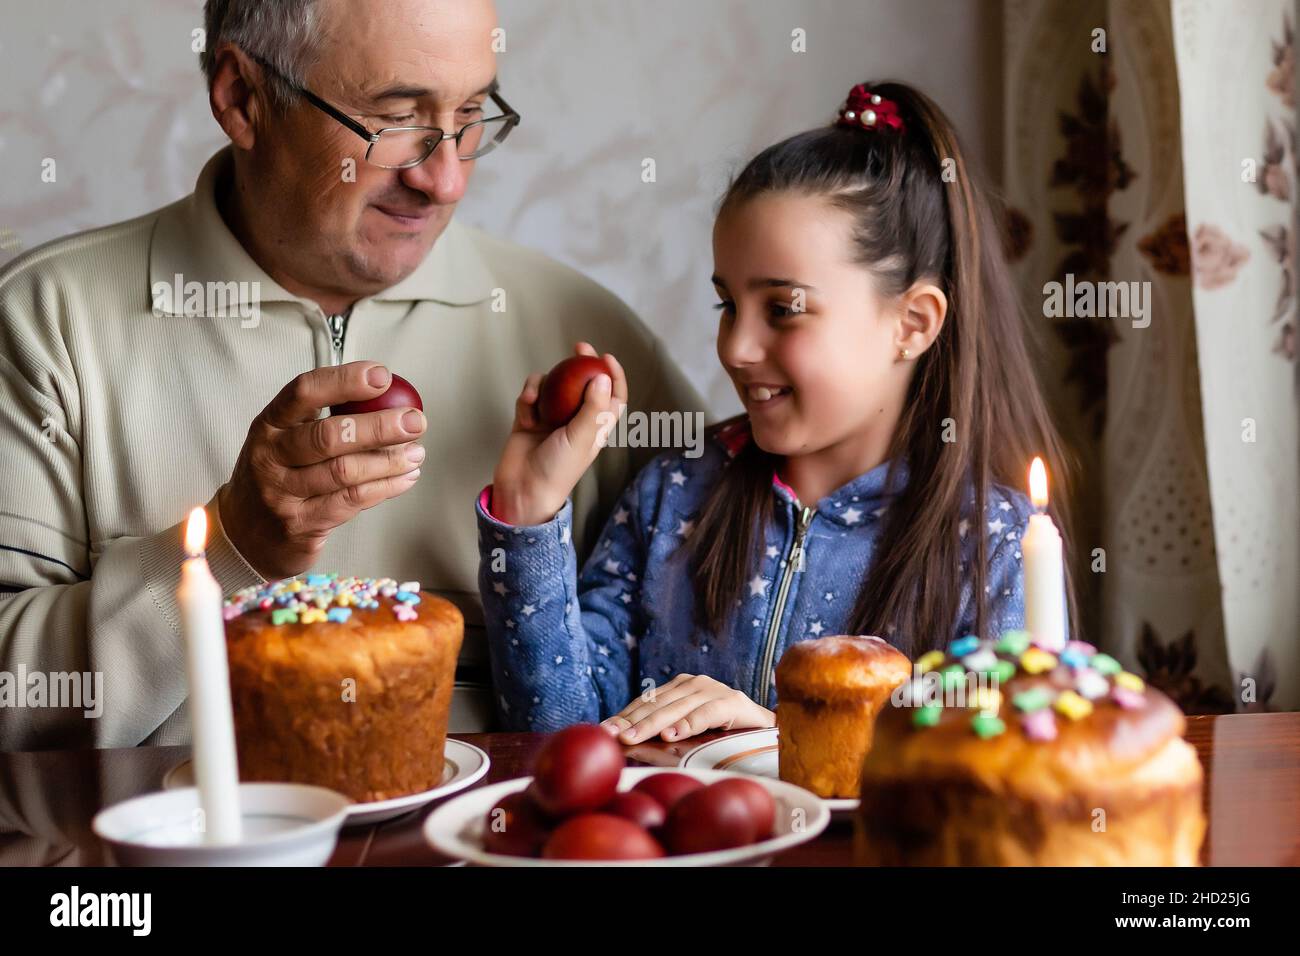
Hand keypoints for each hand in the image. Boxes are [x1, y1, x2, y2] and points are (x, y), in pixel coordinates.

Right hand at [218, 361, 425, 578]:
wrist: (246, 534)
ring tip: (416, 452)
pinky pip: (352, 501)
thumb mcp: (285, 439)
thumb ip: (324, 418)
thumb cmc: (277, 476)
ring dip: (389, 461)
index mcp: (269, 424)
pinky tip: (405, 477)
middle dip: (378, 426)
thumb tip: (385, 395)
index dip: (344, 382)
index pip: (304, 393)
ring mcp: (283, 493)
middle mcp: (271, 456)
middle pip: (328, 436)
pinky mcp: (301, 524)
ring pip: (345, 472)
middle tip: (415, 421)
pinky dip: (385, 487)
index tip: (381, 376)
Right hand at [490, 341, 627, 525]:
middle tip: (579, 347)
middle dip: (580, 365)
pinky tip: (527, 409)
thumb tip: (603, 377)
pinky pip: (530, 396)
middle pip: (582, 384)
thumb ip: (594, 407)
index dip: (614, 376)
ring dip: (545, 385)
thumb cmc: (559, 470)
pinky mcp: (529, 418)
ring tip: (537, 398)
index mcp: (595, 426)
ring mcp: (551, 418)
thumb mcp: (582, 437)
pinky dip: (528, 397)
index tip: (606, 357)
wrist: (524, 489)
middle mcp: (575, 419)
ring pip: (552, 386)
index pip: (612, 397)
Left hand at [599, 674, 775, 743]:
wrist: (768, 731)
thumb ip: (666, 732)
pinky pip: (707, 713)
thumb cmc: (723, 736)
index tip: (604, 729)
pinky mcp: (733, 702)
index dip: (625, 715)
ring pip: (676, 708)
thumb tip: (629, 745)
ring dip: (652, 724)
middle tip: (611, 735)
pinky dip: (688, 724)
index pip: (647, 701)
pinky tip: (672, 735)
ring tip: (633, 737)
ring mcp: (714, 690)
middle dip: (631, 721)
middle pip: (656, 704)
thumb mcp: (691, 732)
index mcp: (681, 688)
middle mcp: (694, 684)